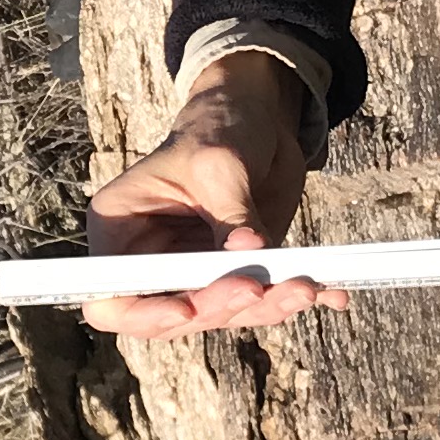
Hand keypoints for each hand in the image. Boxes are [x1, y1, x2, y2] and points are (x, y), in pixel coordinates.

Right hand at [77, 55, 346, 337]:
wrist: (258, 122)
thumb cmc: (218, 128)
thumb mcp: (219, 162)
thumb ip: (230, 211)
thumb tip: (250, 252)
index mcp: (119, 231)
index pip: (111, 298)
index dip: (144, 314)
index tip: (188, 306)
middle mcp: (150, 262)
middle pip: (172, 316)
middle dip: (220, 308)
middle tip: (263, 286)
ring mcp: (194, 274)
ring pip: (222, 316)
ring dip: (266, 307)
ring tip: (305, 285)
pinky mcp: (235, 276)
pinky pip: (258, 304)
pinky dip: (291, 299)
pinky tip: (329, 293)